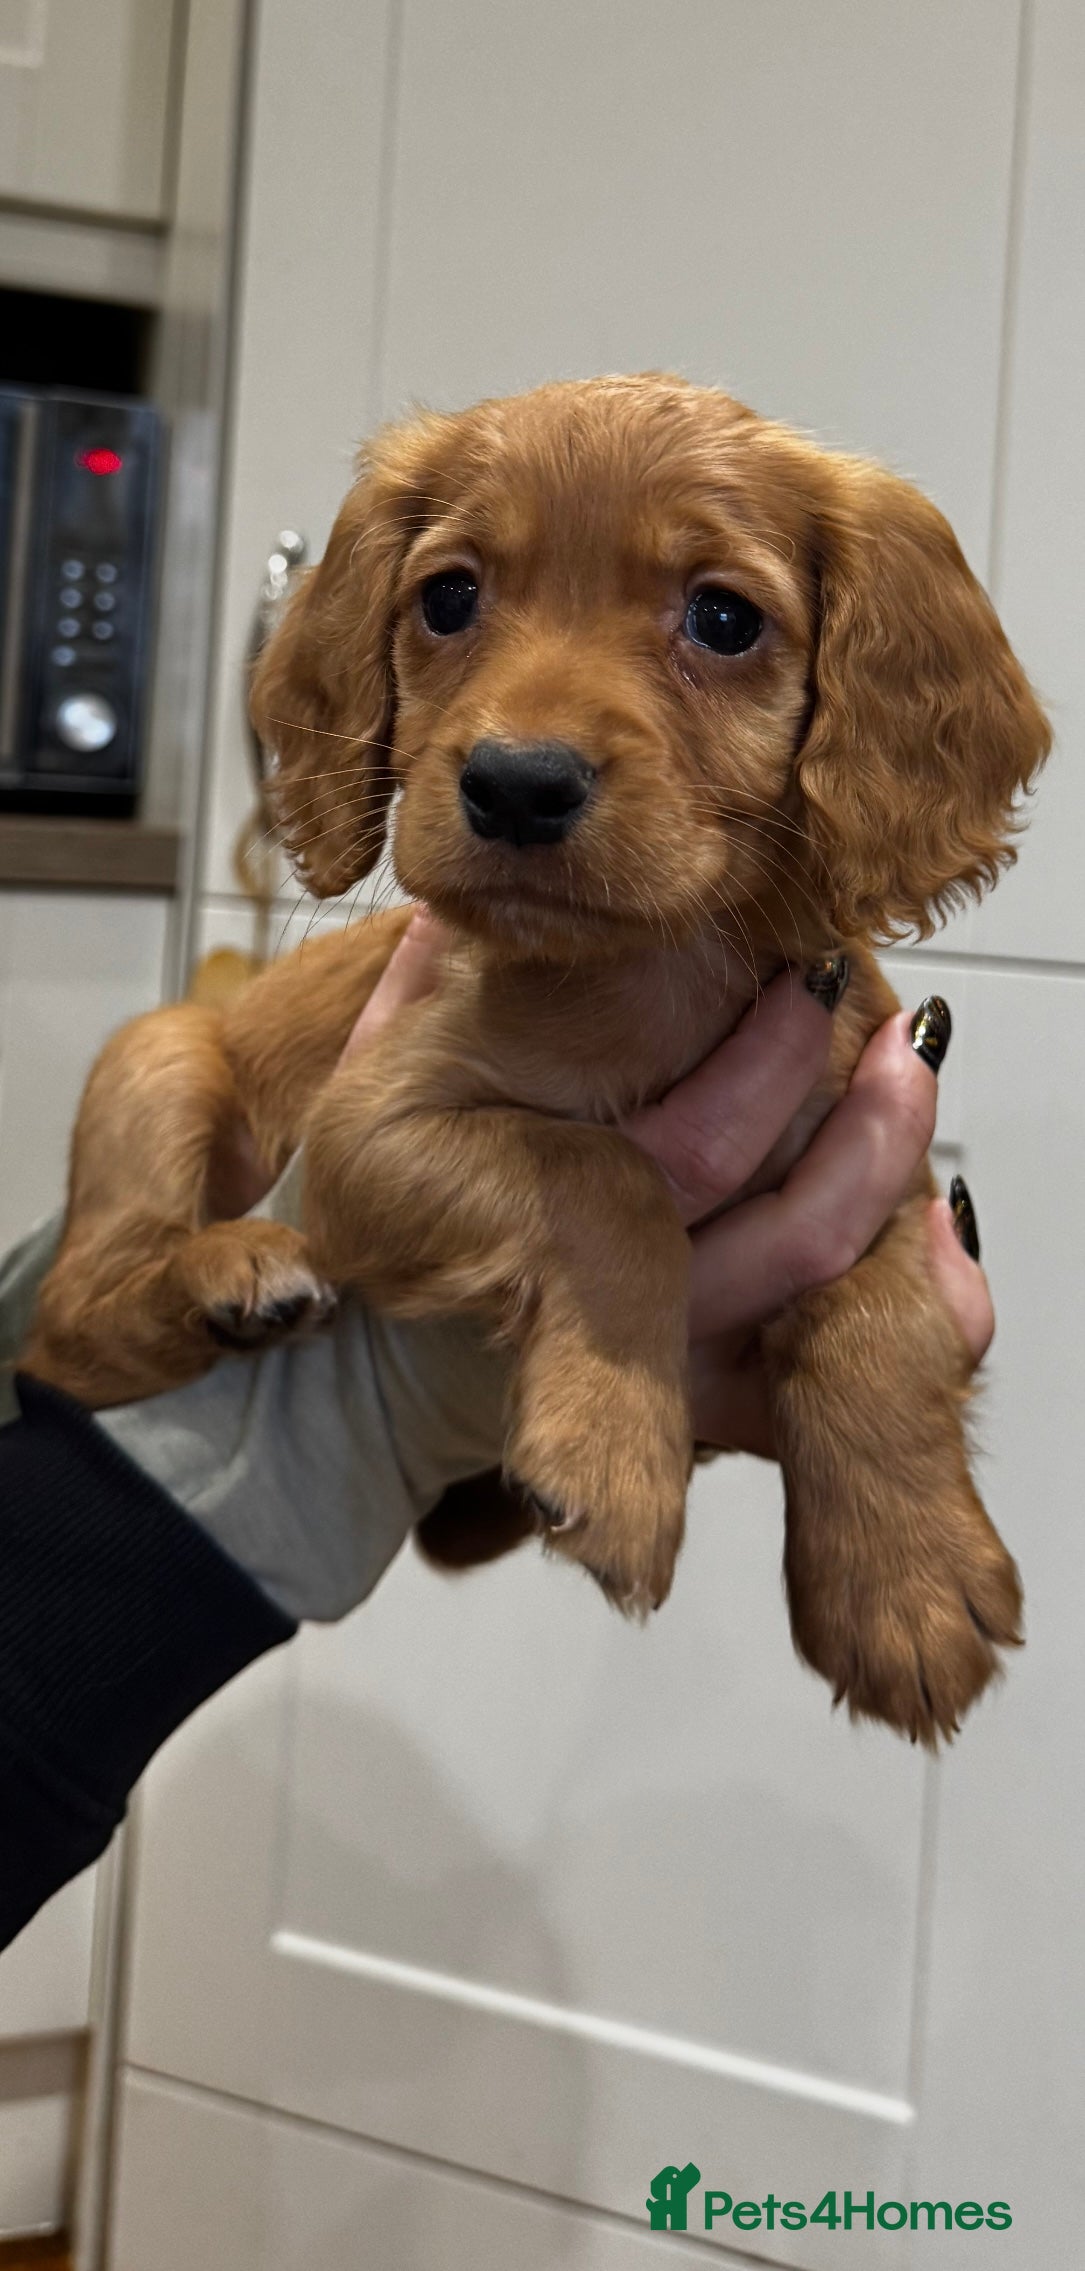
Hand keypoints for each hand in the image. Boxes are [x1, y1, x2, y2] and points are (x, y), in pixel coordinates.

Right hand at [356, 913, 992, 1462]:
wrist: (360, 1371)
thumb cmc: (368, 1237)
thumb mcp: (368, 1109)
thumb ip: (420, 1003)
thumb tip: (449, 905)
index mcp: (559, 1225)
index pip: (699, 1152)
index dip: (770, 1064)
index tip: (812, 975)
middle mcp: (630, 1304)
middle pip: (786, 1230)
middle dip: (858, 1125)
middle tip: (888, 1019)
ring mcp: (671, 1359)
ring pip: (809, 1282)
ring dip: (880, 1175)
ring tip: (909, 1069)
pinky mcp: (696, 1393)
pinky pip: (811, 1362)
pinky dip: (889, 1294)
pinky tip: (930, 1219)